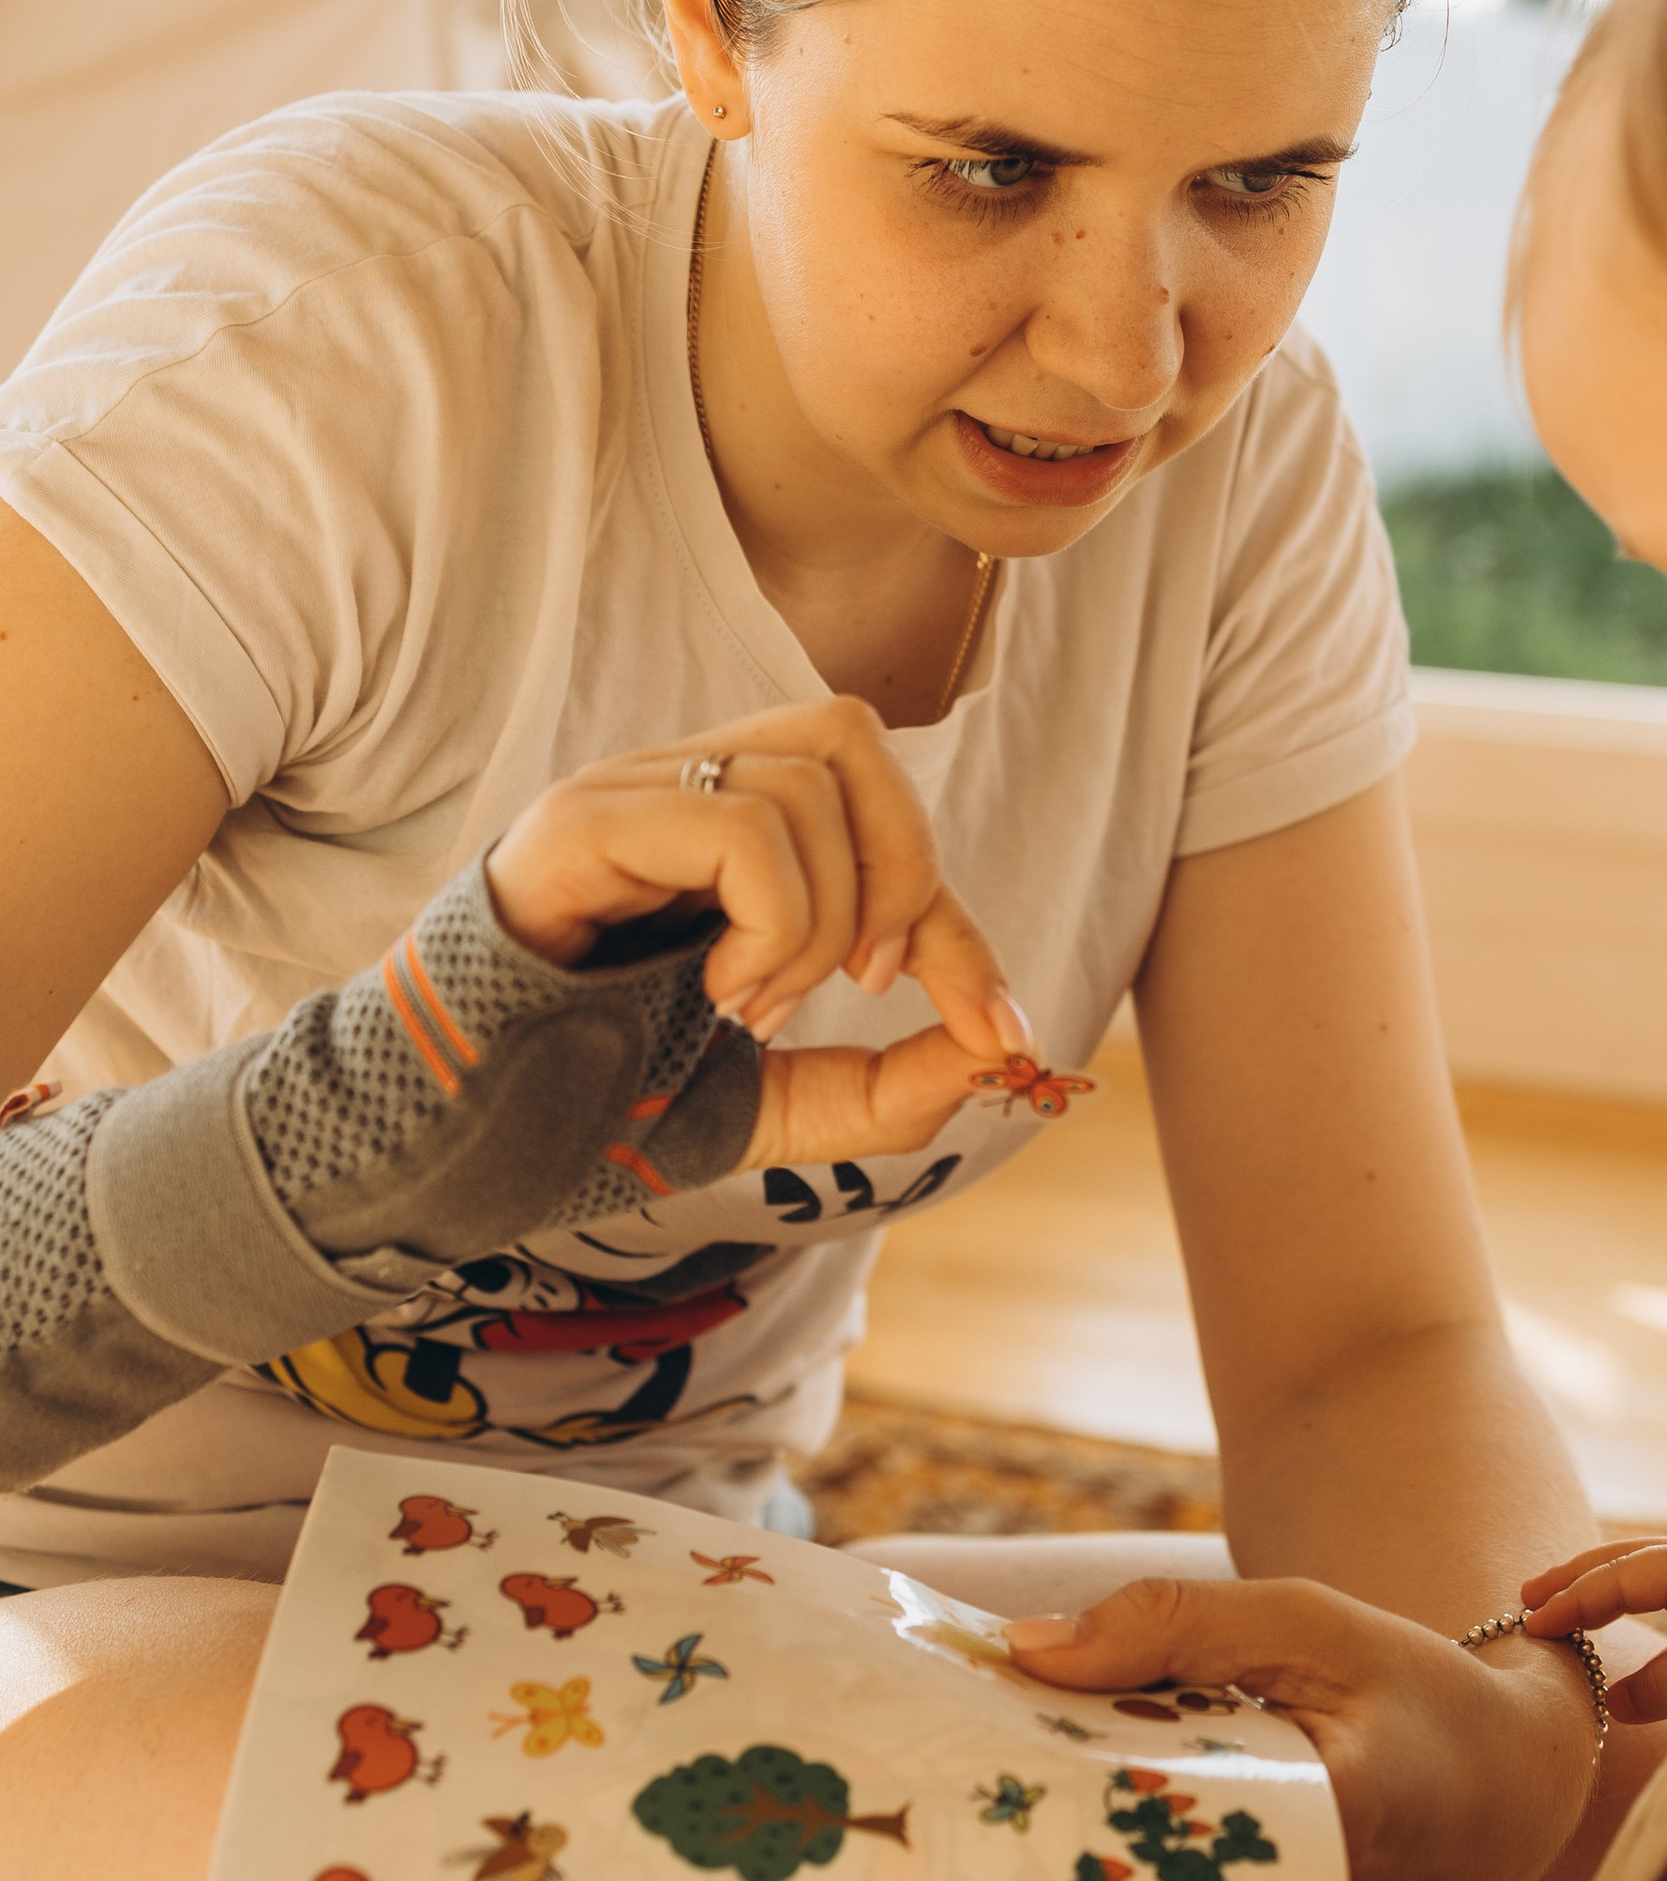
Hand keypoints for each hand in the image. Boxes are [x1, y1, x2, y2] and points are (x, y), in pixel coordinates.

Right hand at [486, 700, 1030, 1166]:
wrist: (451, 1146)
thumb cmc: (593, 1111)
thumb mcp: (771, 1107)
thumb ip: (883, 1090)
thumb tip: (1000, 1051)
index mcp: (723, 835)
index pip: (878, 810)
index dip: (957, 919)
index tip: (1001, 1024)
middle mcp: (675, 788)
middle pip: (851, 734)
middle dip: (904, 871)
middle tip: (865, 985)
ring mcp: (622, 794)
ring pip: (805, 775)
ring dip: (818, 921)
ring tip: (748, 1006)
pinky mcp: (578, 823)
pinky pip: (738, 823)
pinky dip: (768, 923)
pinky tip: (712, 993)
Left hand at [1004, 1577, 1598, 1880]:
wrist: (1511, 1788)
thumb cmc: (1409, 1689)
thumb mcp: (1308, 1623)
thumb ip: (1175, 1625)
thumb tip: (1025, 1650)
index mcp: (1326, 1822)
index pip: (1152, 1813)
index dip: (1047, 1790)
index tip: (957, 1766)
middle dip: (1029, 1845)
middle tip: (932, 1811)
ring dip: (1058, 1866)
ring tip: (970, 1831)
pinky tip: (1047, 1846)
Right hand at [1521, 1536, 1666, 1723]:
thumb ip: (1661, 1686)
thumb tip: (1613, 1703)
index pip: (1622, 1576)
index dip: (1574, 1600)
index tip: (1533, 1625)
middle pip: (1632, 1560)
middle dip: (1579, 1577)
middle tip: (1529, 1596)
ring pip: (1654, 1577)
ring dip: (1606, 1590)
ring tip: (1566, 1605)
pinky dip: (1638, 1607)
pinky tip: (1627, 1622)